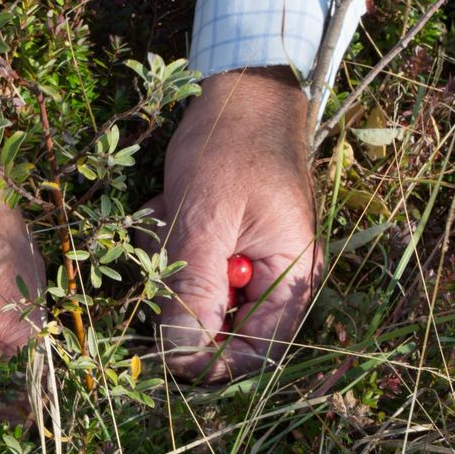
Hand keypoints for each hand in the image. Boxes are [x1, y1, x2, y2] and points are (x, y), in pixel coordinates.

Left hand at [144, 68, 319, 380]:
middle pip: (221, 325)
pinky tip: (167, 206)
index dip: (210, 362)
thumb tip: (183, 360)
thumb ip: (196, 291)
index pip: (257, 353)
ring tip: (166, 213)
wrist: (239, 91)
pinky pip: (192, 264)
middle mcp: (276, 274)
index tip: (163, 348)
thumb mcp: (205, 218)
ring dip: (170, 261)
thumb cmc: (230, 147)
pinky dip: (171, 241)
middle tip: (165, 241)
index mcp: (290, 275)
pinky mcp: (226, 240)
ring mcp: (251, 257)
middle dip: (181, 293)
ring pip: (198, 294)